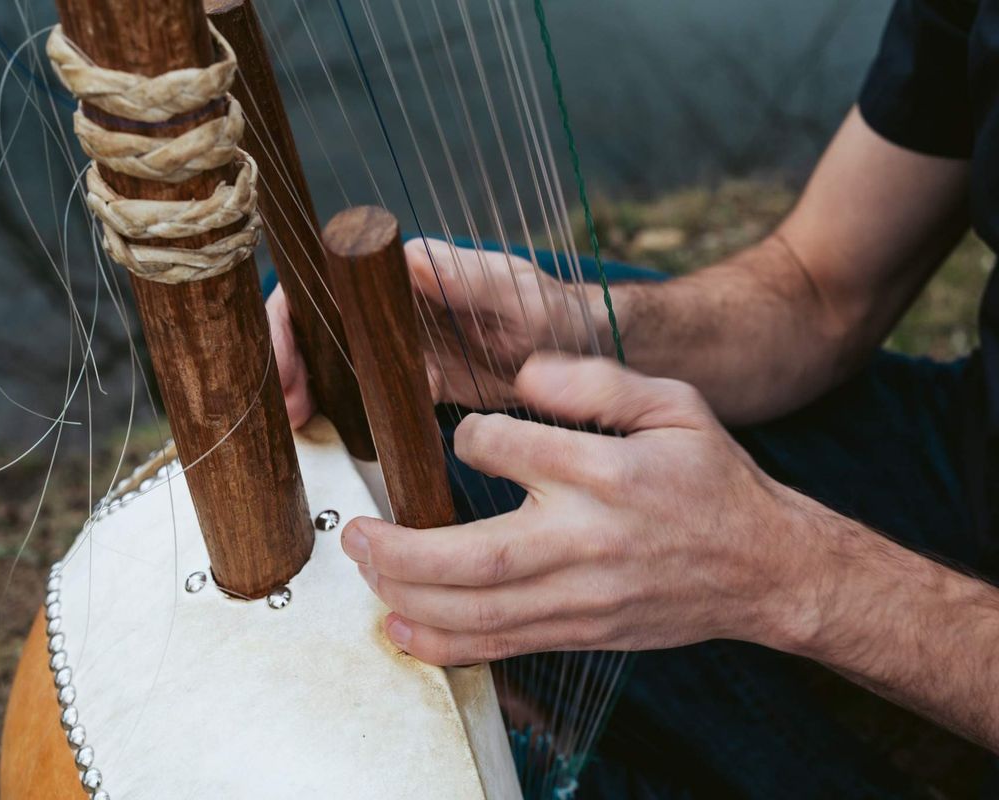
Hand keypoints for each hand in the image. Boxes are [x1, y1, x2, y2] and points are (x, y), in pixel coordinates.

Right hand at [265, 240, 595, 427]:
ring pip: (328, 361)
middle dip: (289, 364)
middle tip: (291, 410)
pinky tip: (332, 434)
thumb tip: (408, 259)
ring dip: (308, 391)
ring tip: (302, 425)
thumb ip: (464, 277)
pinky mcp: (407, 377)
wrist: (576, 351)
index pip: (324, 284)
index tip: (288, 365)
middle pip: (313, 325)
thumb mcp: (512, 292)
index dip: (293, 322)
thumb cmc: (549, 309)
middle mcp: (389, 303)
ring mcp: (395, 342)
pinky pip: (360, 392)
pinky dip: (340, 411)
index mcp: (403, 271)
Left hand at [339, 355, 817, 664]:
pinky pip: (501, 645)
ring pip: (478, 609)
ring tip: (364, 571)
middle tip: (355, 532)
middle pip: (475, 553)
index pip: (503, 449)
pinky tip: (402, 631)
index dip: (469, 437)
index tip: (466, 436)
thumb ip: (597, 380)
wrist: (763, 568)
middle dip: (401, 549)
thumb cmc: (712, 479)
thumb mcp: (676, 403)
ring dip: (407, 596)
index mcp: (606, 472)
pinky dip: (444, 645)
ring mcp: (580, 596)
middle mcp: (587, 539)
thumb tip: (523, 370)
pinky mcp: (578, 631)